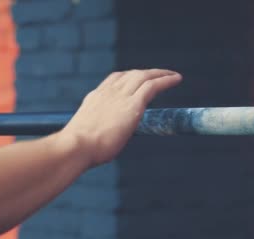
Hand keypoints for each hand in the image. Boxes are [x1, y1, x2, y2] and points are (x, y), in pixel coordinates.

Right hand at [62, 69, 181, 166]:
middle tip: (158, 75)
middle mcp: (108, 93)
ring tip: (173, 76)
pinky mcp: (133, 104)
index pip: (113, 81)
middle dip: (145, 73)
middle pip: (130, 75)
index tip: (135, 80)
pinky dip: (166, 80)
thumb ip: (91, 135)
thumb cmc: (77, 149)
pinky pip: (153, 86)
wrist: (76, 146)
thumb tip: (90, 148)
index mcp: (95, 98)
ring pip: (144, 76)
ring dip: (160, 74)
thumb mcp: (83, 137)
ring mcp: (120, 96)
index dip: (126, 78)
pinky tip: (177, 79)